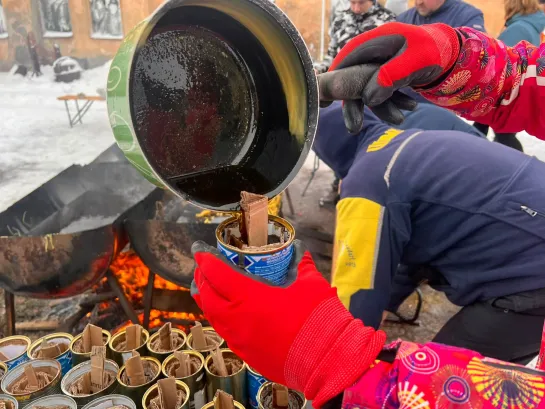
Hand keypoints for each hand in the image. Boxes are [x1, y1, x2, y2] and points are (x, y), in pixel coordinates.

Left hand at [191, 240, 385, 406]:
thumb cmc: (319, 318)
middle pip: (208, 297)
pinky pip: (227, 334)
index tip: (200, 251)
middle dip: (202, 280)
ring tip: (209, 289)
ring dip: (208, 301)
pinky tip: (229, 314)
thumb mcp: (311, 283)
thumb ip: (300, 264)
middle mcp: (238, 320)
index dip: (206, 261)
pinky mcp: (248, 356)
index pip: (218, 275)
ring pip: (214, 318)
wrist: (329, 361)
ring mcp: (241, 341)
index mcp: (250, 297)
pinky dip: (221, 319)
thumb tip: (299, 251)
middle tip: (202, 268)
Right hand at [318, 22, 460, 132]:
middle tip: (354, 128)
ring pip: (368, 89)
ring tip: (400, 119)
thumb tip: (369, 98)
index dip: (333, 76)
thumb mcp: (415, 62)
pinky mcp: (389, 74)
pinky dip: (392, 103)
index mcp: (377, 41)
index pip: (347, 58)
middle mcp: (375, 51)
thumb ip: (389, 77)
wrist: (455, 54)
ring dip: (381, 107)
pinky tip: (408, 109)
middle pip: (354, 78)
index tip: (324, 98)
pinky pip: (382, 91)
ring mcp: (382, 63)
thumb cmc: (435, 53)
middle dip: (355, 104)